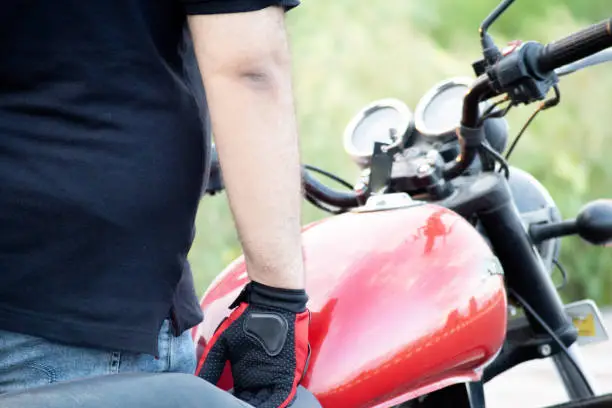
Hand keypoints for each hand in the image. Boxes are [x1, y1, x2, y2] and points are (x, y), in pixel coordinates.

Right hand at [196, 281, 309, 407]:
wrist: (270, 305)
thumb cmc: (245, 321)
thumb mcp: (223, 343)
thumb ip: (210, 364)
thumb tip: (196, 382)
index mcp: (244, 376)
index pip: (235, 399)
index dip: (228, 403)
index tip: (218, 405)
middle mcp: (258, 381)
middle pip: (249, 403)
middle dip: (241, 406)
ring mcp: (273, 379)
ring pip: (264, 403)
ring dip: (255, 406)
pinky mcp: (286, 377)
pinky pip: (280, 398)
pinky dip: (272, 405)